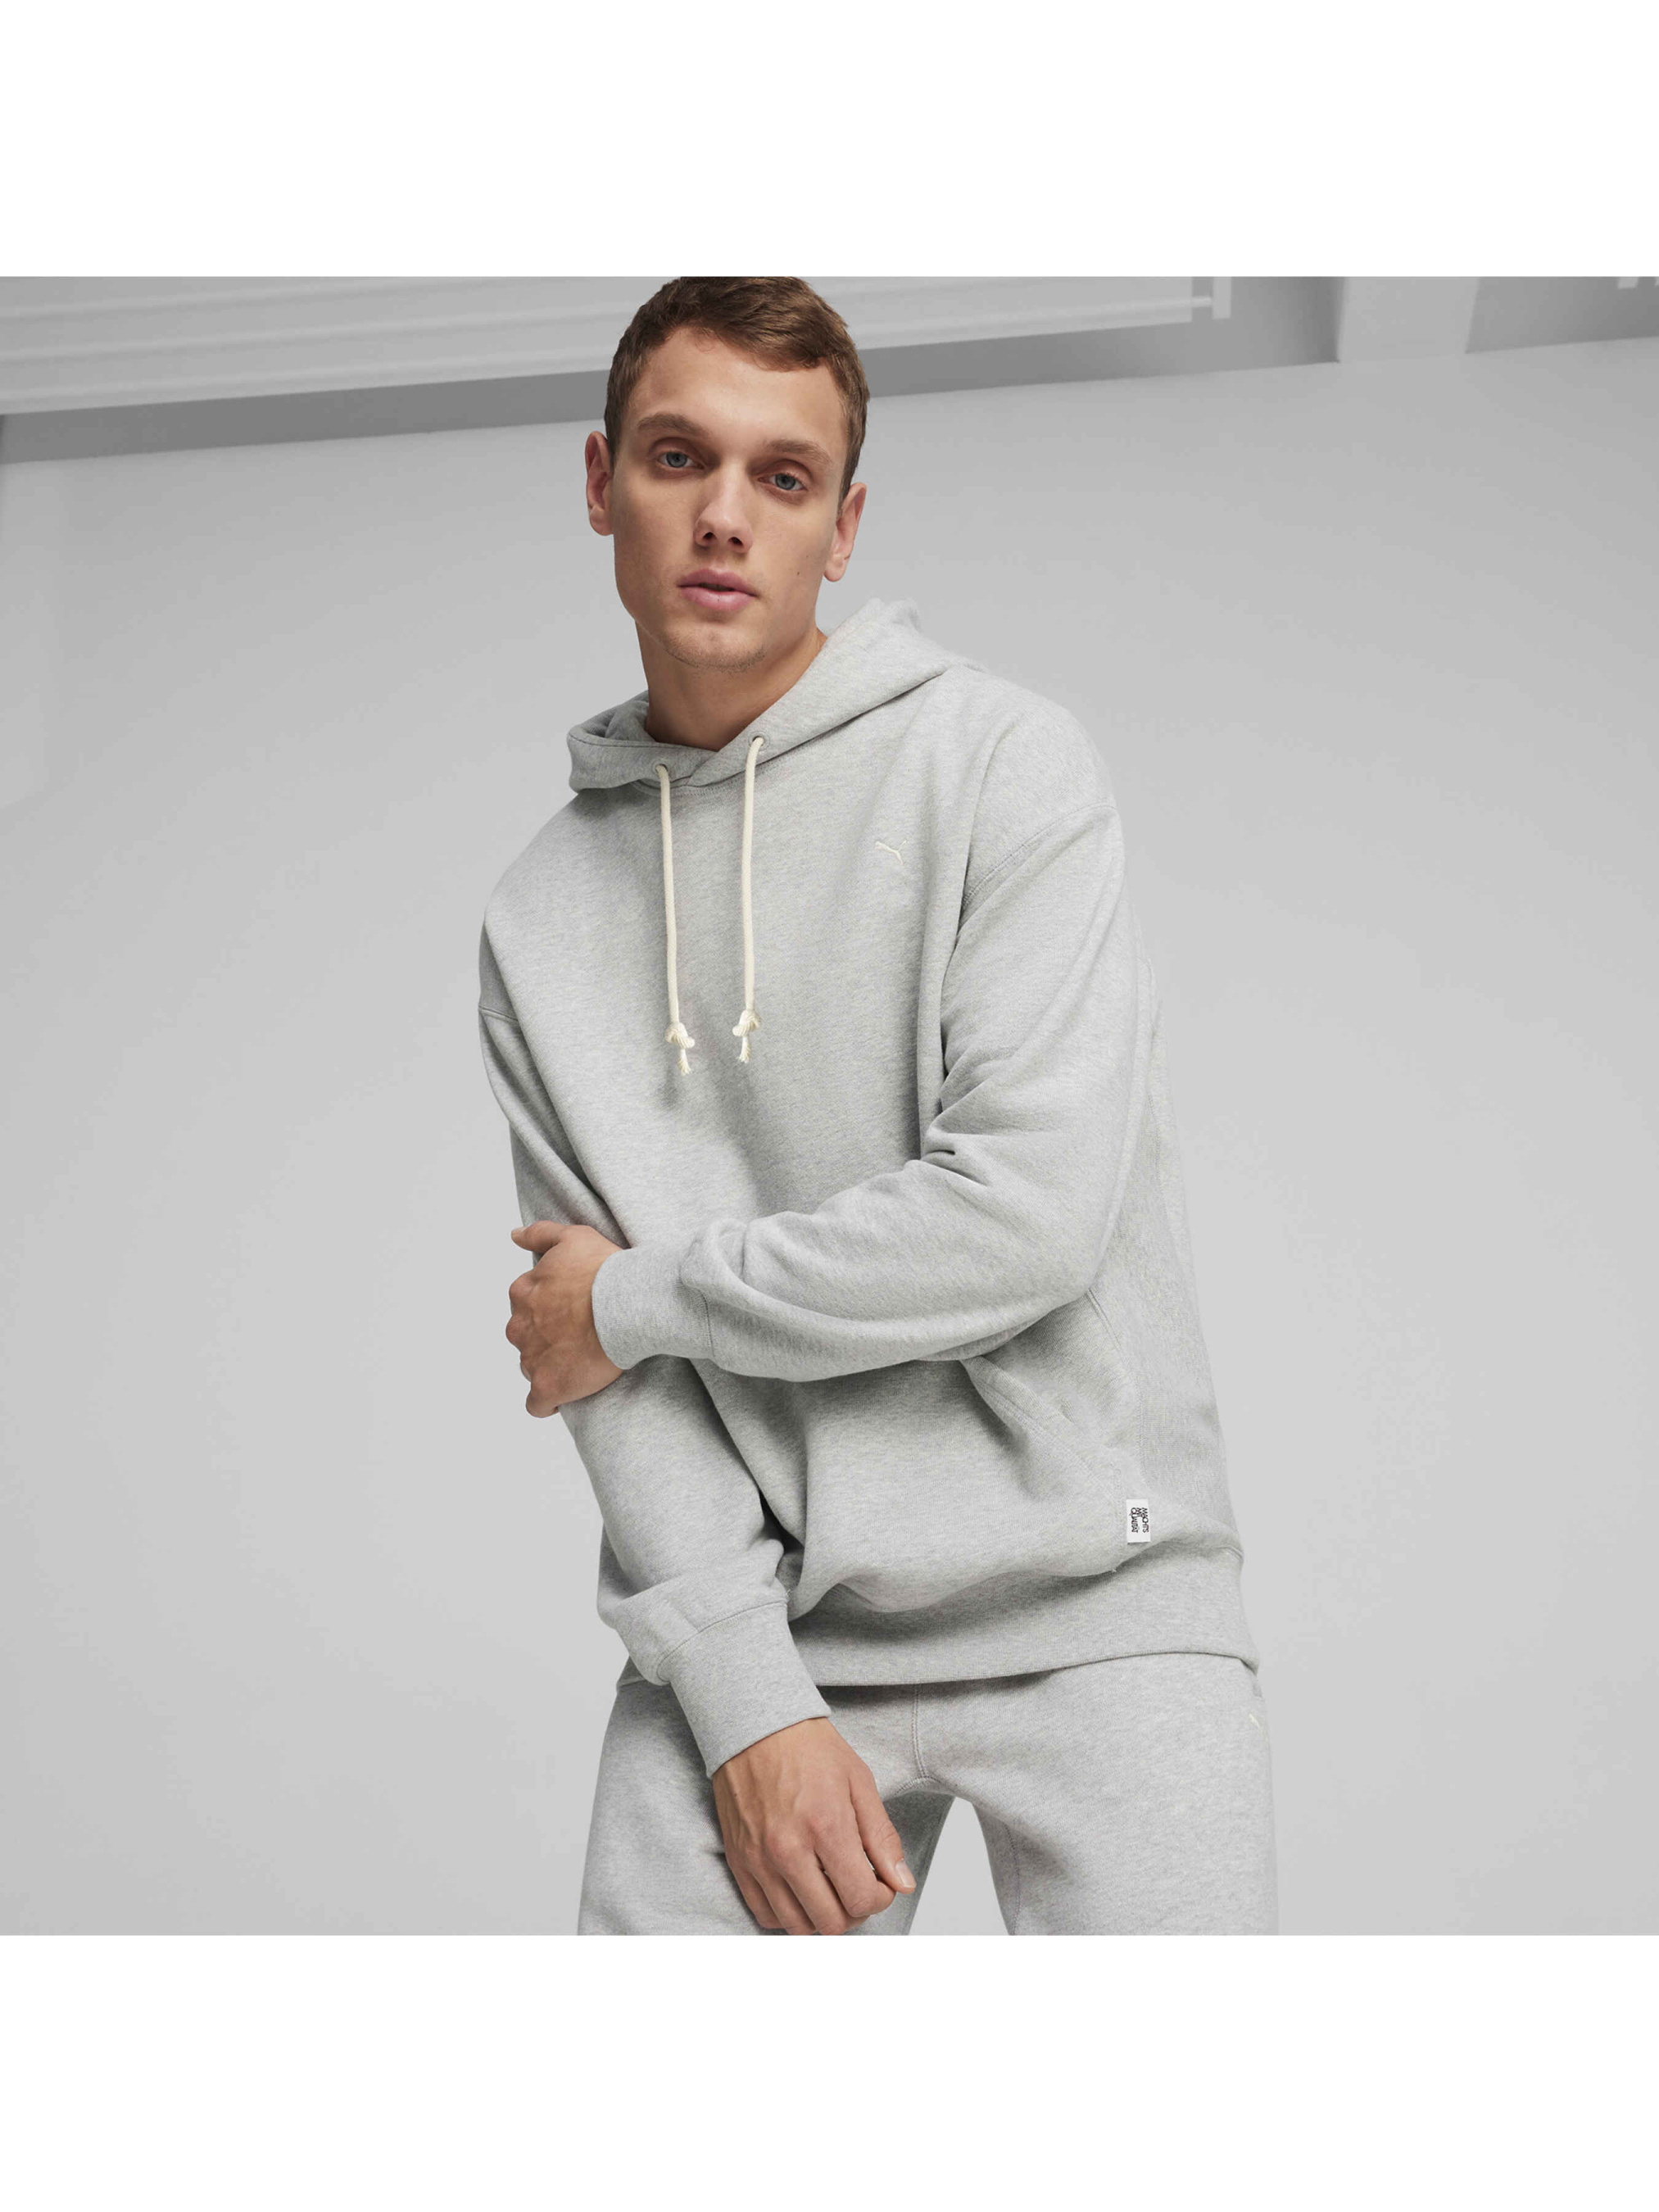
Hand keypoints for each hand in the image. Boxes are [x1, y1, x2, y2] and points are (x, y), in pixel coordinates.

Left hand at [505, 1221, 624, 1414]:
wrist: (628, 1303)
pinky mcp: (547, 1387)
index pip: (526, 1307)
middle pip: (526, 1338)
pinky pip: (538, 1404)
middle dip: (546, 1339)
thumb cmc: (604, 1270)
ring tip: (581, 1364)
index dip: (550, 1311)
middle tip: (579, 1337)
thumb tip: (513, 1236)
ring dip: (550, 1367)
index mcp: (522, 1293)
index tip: (572, 1313)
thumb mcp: (572, 1237)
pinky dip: (548, 1402)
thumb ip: (539, 1234)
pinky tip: (566, 1396)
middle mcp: (520, 1326)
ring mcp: (531, 1358)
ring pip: (532, 1368)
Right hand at [712, 1716, 916, 1934]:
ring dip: (822, 1917)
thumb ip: (882, 1837)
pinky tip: (801, 1891)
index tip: (881, 1883)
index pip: (861, 1898)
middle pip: (831, 1922)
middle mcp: (788, 1850)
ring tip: (831, 1891)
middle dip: (855, 1912)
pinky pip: (764, 1915)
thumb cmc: (807, 1747)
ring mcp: (759, 1859)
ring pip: (797, 1926)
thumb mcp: (859, 1782)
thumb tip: (902, 1882)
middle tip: (858, 1888)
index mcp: (825, 1826)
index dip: (881, 1898)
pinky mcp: (738, 1862)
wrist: (754, 1725)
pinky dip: (788, 1915)